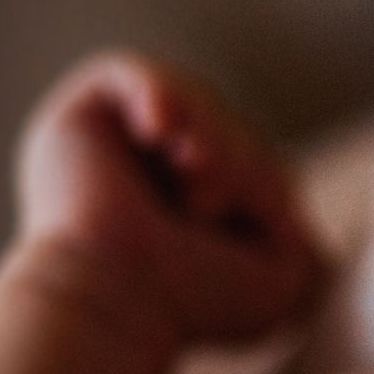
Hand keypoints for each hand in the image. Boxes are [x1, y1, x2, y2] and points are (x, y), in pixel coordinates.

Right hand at [15, 52, 323, 342]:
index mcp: (185, 213)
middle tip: (209, 201)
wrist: (115, 299)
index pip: (250, 160)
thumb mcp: (280, 278)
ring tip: (194, 177)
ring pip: (188, 100)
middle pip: (223, 126)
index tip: (268, 214)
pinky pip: (128, 72)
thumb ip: (300, 238)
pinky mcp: (73, 120)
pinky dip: (157, 93)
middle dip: (236, 157)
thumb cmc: (192, 301)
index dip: (266, 178)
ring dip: (207, 135)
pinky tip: (161, 131)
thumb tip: (291, 212)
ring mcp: (108, 147)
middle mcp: (143, 176)